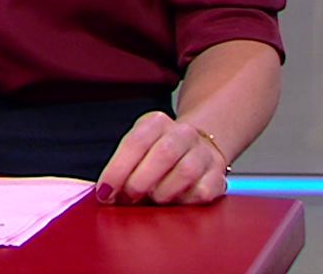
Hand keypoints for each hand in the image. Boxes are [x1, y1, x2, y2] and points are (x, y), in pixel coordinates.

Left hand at [95, 111, 229, 205]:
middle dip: (140, 181)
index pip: (135, 142)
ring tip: (152, 199)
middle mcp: (183, 133)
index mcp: (156, 122)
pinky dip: (185, 201)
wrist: (198, 147)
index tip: (104, 191)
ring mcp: (204, 153)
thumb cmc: (157, 152)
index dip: (117, 169)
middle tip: (128, 197)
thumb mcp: (136, 148)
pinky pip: (202, 191)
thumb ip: (121, 167)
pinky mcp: (218, 175)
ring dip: (163, 192)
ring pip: (185, 173)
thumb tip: (105, 192)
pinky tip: (175, 201)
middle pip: (163, 154)